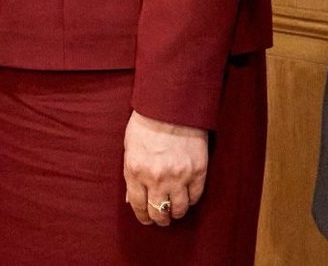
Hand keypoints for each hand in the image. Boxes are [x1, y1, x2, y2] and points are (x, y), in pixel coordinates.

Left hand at [123, 109, 207, 225]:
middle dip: (159, 218)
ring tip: (173, 210)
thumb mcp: (129, 147)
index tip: (146, 219)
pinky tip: (185, 197)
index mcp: (136, 170)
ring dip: (175, 212)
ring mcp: (179, 176)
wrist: (171, 107)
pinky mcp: (198, 173)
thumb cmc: (145, 124)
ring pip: (179, 210)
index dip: (142, 216)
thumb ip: (130, 174)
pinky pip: (195, 198)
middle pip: (159, 212)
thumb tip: (131, 199)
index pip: (138, 205)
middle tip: (161, 218)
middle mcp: (157, 177)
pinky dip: (190, 201)